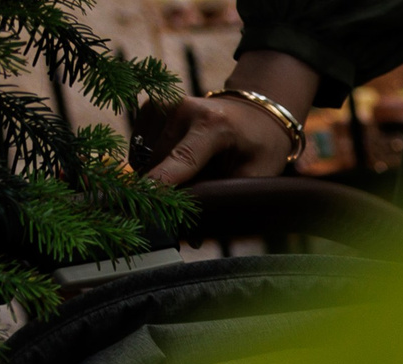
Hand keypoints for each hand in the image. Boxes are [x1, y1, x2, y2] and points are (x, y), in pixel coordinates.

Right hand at [140, 51, 320, 185]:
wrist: (254, 112)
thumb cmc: (260, 147)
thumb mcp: (256, 174)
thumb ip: (224, 193)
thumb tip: (192, 220)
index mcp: (215, 124)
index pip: (183, 158)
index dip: (163, 181)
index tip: (146, 197)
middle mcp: (185, 108)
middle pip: (161, 161)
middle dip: (170, 183)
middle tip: (195, 189)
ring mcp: (166, 103)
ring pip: (147, 154)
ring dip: (162, 170)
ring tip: (192, 168)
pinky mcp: (153, 105)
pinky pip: (141, 144)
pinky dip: (154, 157)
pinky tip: (177, 156)